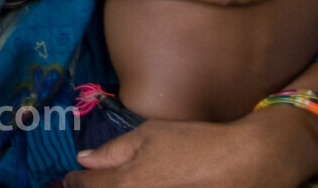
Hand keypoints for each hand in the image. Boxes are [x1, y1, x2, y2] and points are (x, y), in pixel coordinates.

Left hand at [64, 105, 317, 186]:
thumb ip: (113, 150)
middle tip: (91, 182)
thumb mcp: (151, 135)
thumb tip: (84, 160)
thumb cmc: (196, 143)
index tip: (71, 178)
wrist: (246, 164)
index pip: (86, 186)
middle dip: (93, 187)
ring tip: (124, 181)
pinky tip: (148, 183)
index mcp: (126, 183)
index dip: (74, 181)